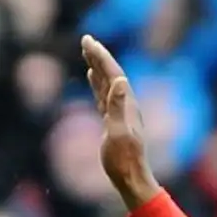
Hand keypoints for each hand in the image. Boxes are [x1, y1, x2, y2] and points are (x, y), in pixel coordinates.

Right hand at [81, 35, 160, 209]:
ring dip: (98, 66)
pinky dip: (98, 83)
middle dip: (98, 56)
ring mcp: (120, 112)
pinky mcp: (113, 120)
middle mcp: (126, 105)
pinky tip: (93, 77)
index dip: (101, 56)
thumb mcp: (119, 132)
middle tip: (86, 39)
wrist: (131, 178)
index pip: (114, 74)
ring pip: (107, 83)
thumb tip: (119, 80)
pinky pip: (104, 95)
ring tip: (88, 52)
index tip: (89, 41)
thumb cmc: (124, 159)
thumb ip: (117, 106)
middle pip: (111, 74)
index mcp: (127, 105)